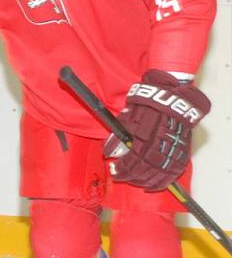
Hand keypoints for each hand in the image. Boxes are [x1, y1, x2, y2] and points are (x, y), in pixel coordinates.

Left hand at [104, 70, 209, 190]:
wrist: (173, 102)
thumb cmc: (147, 108)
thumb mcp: (127, 118)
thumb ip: (117, 137)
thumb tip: (107, 152)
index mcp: (145, 140)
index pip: (131, 162)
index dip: (121, 170)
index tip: (113, 170)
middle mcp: (159, 150)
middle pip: (143, 172)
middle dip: (130, 177)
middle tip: (120, 177)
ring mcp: (172, 154)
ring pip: (157, 176)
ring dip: (143, 182)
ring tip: (133, 181)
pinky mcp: (181, 156)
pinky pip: (171, 175)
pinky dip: (161, 183)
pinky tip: (152, 185)